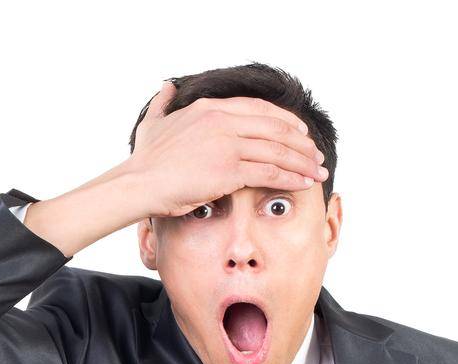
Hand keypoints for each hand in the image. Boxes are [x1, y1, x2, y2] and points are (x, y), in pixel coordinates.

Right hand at [121, 79, 327, 218]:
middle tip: (316, 154)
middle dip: (301, 142)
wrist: (139, 183)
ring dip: (303, 162)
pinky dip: (291, 177)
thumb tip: (167, 86)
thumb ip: (163, 102)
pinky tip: (304, 183)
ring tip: (318, 171)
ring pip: (277, 150)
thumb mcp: (154, 121)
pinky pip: (270, 172)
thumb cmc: (145, 160)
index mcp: (209, 108)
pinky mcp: (229, 170)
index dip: (284, 120)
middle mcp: (221, 121)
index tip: (300, 131)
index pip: (258, 109)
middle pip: (275, 128)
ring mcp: (226, 144)